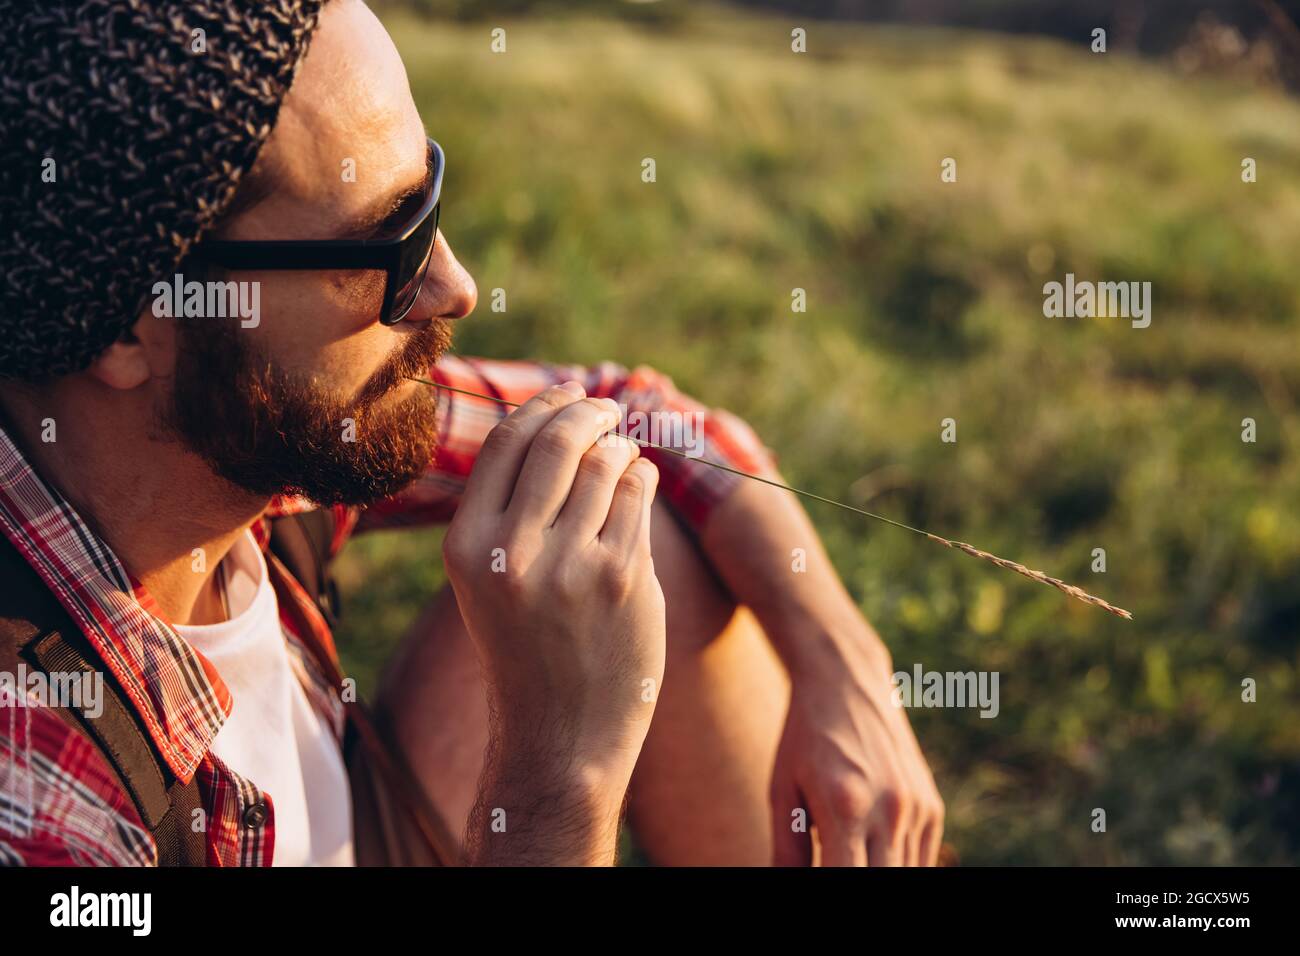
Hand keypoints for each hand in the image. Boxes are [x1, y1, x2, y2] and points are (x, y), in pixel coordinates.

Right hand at [442, 381, 664, 862]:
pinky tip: (640, 484)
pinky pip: (638, 496)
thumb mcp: (490, 579)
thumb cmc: (528, 647)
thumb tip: (556, 424)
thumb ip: (512, 509)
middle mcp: (512, 554)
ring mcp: (570, 566)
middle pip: (557, 442)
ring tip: (623, 457)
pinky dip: (642, 478)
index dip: (544, 407)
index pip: (506, 444)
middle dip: (589, 413)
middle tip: (606, 410)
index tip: (569, 396)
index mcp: (466, 548)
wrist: (561, 734)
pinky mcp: (622, 579)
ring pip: (606, 464)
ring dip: (621, 449)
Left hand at [770, 637, 944, 865]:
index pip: (847, 879)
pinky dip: (898, 865)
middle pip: (883, 881)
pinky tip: (872, 852)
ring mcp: (916, 808)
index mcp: (845, 805)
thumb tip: (786, 886)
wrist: (847, 683)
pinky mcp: (931, 806)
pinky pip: (920, 858)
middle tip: (836, 861)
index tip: (821, 872)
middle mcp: (889, 808)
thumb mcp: (783, 791)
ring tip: (851, 850)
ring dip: (878, 872)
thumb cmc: (804, 739)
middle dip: (857, 879)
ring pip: (905, 873)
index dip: (830, 887)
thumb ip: (787, 852)